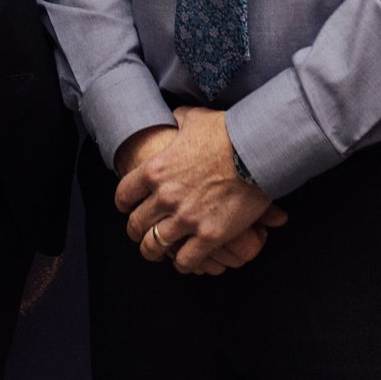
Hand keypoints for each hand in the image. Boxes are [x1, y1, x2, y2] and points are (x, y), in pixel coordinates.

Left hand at [114, 108, 287, 274]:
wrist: (257, 151)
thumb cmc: (227, 132)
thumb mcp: (195, 118)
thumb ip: (179, 120)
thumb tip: (175, 117)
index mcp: (155, 170)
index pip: (124, 195)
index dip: (124, 204)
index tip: (129, 208)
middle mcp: (165, 197)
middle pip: (135, 226)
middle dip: (136, 232)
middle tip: (142, 234)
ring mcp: (185, 219)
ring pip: (154, 247)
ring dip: (154, 251)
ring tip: (159, 252)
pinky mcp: (208, 235)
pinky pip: (185, 260)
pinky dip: (182, 262)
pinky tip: (185, 259)